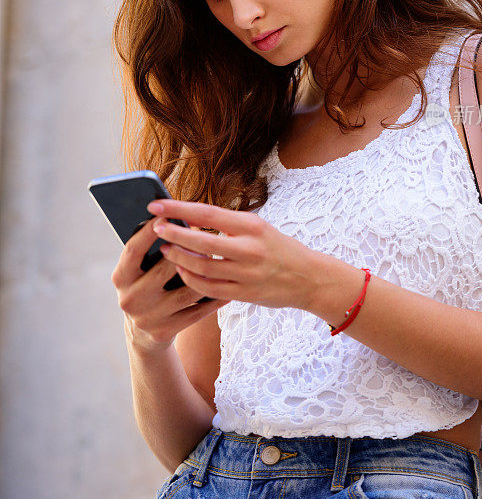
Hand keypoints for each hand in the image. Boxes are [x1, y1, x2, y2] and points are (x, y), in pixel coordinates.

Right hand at [111, 216, 229, 352]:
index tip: (168, 213)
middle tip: (206, 234)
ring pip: (186, 290)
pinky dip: (214, 296)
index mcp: (121, 277)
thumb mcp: (139, 269)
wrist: (143, 332)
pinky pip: (197, 310)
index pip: (134, 249)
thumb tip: (175, 218)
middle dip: (188, 250)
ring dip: (206, 272)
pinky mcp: (165, 331)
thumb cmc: (146, 285)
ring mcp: (148, 317)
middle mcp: (130, 298)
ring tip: (220, 256)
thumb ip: (150, 249)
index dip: (150, 231)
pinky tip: (227, 282)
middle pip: (165, 268)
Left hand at [147, 199, 318, 309]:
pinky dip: (192, 279)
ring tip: (165, 250)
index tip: (157, 204)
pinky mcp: (245, 294)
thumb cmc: (279, 248)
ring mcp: (247, 273)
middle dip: (174, 234)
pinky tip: (182, 271)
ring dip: (179, 258)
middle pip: (201, 241)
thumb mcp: (258, 228)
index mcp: (251, 226)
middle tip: (155, 228)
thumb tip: (190, 219)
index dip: (179, 208)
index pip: (208, 213)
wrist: (309, 278)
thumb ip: (228, 225)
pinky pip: (209, 288)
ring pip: (202, 267)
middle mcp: (249, 249)